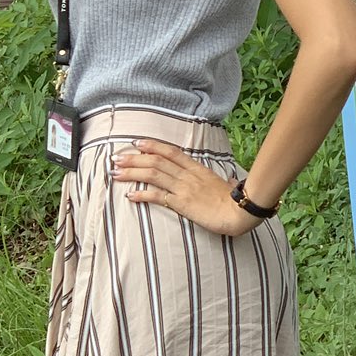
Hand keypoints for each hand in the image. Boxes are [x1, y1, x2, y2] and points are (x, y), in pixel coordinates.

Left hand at [112, 141, 262, 234]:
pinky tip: (129, 195)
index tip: (137, 143)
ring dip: (132, 172)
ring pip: (153, 174)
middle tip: (117, 158)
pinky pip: (157, 196)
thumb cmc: (235, 201)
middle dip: (134, 158)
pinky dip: (141, 195)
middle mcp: (187, 175)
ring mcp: (183, 188)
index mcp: (197, 169)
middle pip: (156, 160)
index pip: (170, 152)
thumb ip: (224, 181)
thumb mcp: (227, 186)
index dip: (152, 146)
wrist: (239, 212)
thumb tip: (232, 182)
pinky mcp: (181, 203)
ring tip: (116, 173)